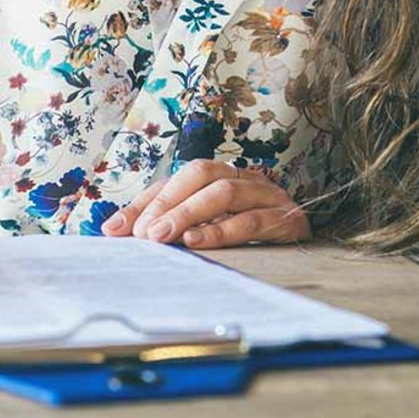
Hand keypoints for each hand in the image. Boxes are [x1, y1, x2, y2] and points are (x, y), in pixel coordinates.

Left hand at [101, 158, 310, 248]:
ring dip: (190, 214)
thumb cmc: (246, 231)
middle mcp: (243, 178)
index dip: (146, 201)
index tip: (117, 230)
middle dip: (168, 203)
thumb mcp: (202, 225)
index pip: (176, 180)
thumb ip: (160, 222)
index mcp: (221, 174)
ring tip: (165, 236)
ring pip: (225, 193)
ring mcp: (267, 196)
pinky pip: (253, 221)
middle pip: (200, 175)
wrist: (308, 243)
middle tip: (144, 233)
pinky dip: (223, 231)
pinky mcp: (288, 220)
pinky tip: (199, 242)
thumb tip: (110, 230)